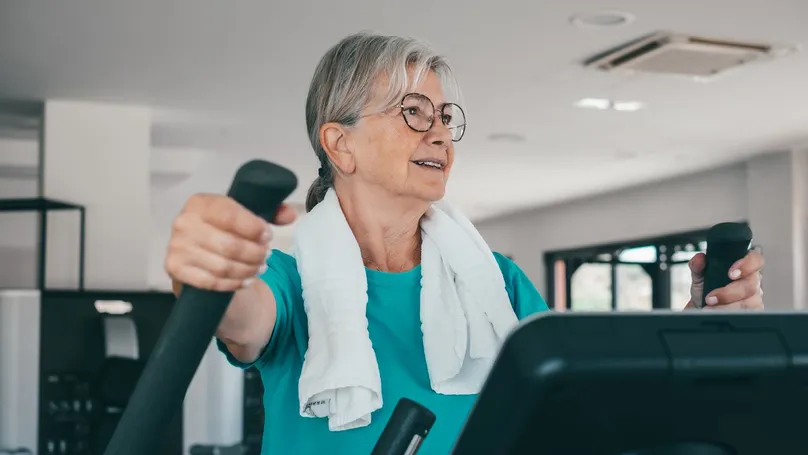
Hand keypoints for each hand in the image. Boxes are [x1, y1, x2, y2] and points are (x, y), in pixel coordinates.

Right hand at [165, 194, 296, 290]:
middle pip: (229, 245)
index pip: (230, 215)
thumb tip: (291, 215)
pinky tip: (246, 280)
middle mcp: (184, 222)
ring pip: (222, 266)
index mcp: (201, 203)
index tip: (268, 236)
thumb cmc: (224, 229)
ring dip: (247, 269)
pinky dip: (233, 283)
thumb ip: (270, 212)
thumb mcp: (244, 215)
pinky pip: (210, 281)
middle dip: (255, 254)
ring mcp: (177, 247)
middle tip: (266, 256)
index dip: (253, 228)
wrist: (197, 251)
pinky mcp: (175, 268)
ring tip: (260, 268)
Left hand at [686, 251, 763, 309]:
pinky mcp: (753, 313)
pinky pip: (747, 315)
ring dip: (726, 306)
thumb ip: (698, 265)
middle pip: (750, 285)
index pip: (755, 260)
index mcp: (743, 267)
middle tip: (710, 298)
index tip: (731, 274)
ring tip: (709, 308)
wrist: (701, 308)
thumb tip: (699, 258)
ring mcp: (755, 298)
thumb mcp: (700, 275)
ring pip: (748, 302)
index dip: (747, 265)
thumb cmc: (706, 289)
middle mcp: (752, 281)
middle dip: (728, 293)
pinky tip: (718, 313)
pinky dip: (730, 315)